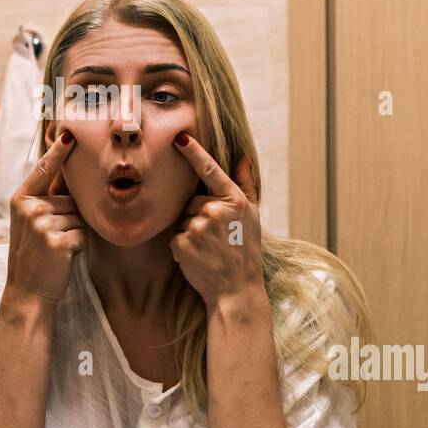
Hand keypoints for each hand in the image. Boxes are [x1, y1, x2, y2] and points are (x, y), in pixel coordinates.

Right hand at [5, 131, 85, 305]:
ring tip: (57, 248)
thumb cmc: (34, 254)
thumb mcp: (31, 221)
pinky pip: (83, 234)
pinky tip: (64, 257)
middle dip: (71, 217)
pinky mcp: (58, 241)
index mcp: (21, 199)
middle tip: (52, 239)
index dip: (58, 152)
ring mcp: (43, 224)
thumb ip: (47, 197)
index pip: (44, 170)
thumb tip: (69, 170)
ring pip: (79, 217)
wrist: (27, 290)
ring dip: (76, 232)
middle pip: (70, 200)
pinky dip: (80, 245)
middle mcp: (29, 208)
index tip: (70, 134)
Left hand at [170, 131, 265, 308]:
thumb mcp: (252, 216)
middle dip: (199, 215)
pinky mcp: (183, 242)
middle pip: (192, 201)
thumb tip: (243, 157)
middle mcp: (216, 210)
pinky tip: (198, 258)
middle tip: (217, 238)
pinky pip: (175, 236)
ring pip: (183, 219)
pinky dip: (182, 247)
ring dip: (191, 232)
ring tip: (209, 249)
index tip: (179, 137)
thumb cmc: (246, 251)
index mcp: (234, 200)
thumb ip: (245, 184)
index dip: (193, 152)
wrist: (237, 290)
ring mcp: (198, 226)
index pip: (209, 169)